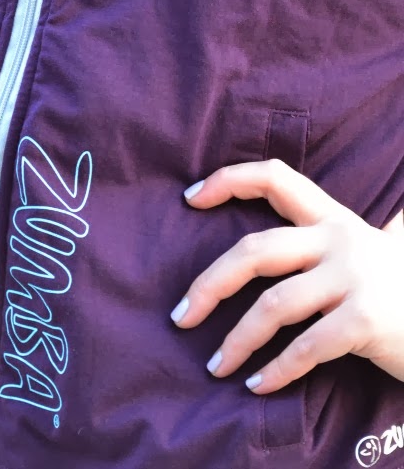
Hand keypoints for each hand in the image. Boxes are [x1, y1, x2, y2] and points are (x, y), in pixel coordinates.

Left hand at [170, 159, 403, 392]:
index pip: (276, 178)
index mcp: (333, 218)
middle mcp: (341, 240)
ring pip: (274, 304)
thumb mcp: (362, 252)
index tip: (190, 197)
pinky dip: (275, 370)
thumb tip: (263, 248)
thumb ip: (318, 242)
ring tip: (215, 365)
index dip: (230, 179)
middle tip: (181, 316)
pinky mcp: (366, 321)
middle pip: (256, 250)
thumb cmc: (394, 291)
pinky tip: (256, 385)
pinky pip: (305, 347)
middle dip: (210, 284)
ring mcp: (355, 279)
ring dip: (237, 340)